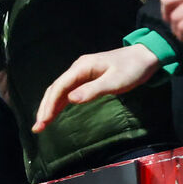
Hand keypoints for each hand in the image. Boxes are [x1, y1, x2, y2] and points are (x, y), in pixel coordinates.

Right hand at [33, 45, 159, 132]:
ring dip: (50, 106)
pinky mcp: (87, 78)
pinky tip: (55, 112)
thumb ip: (93, 90)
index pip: (60, 87)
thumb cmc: (132, 69)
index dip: (49, 104)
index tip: (43, 121)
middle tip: (38, 127)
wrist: (145, 57)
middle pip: (56, 89)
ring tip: (42, 123)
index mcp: (82, 67)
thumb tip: (70, 100)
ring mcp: (82, 73)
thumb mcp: (115, 81)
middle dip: (45, 107)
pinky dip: (60, 103)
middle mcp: (78, 69)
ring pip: (60, 90)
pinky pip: (69, 91)